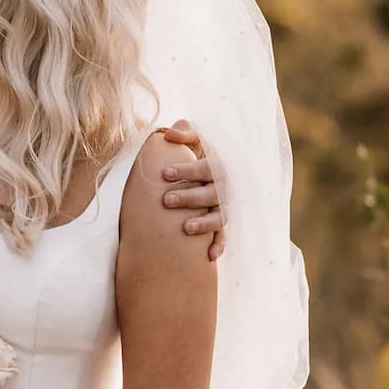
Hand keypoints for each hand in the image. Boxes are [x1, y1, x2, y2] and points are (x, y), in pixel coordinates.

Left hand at [159, 119, 223, 260]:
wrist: (199, 174)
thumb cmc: (192, 153)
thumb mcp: (192, 140)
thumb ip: (184, 132)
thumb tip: (169, 135)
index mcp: (216, 165)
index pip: (205, 168)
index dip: (187, 170)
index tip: (164, 173)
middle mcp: (223, 187)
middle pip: (211, 194)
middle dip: (190, 197)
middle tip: (166, 200)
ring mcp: (223, 207)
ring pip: (219, 217)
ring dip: (205, 223)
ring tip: (185, 228)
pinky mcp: (220, 223)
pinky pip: (223, 236)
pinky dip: (218, 245)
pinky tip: (208, 256)